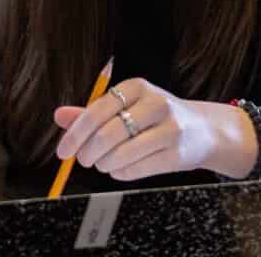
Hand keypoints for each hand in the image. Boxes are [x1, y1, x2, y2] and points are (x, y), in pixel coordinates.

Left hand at [54, 78, 246, 181]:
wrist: (202, 130)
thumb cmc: (155, 117)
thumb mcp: (125, 106)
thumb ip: (91, 112)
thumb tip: (59, 116)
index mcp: (138, 86)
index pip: (96, 111)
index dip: (75, 134)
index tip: (62, 152)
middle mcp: (155, 103)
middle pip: (107, 135)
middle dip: (88, 153)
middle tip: (83, 160)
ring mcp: (168, 129)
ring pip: (120, 155)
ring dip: (104, 165)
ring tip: (104, 163)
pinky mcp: (176, 154)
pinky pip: (135, 170)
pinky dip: (120, 173)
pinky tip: (122, 168)